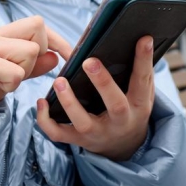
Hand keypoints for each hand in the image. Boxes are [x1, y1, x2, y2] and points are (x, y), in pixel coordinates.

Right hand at [0, 16, 72, 112]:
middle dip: (37, 56)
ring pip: (30, 52)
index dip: (58, 40)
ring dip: (23, 73)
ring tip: (3, 81)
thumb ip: (33, 66)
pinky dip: (11, 85)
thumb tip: (55, 57)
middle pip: (37, 29)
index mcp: (3, 34)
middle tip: (19, 73)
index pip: (39, 23)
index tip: (69, 58)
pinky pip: (15, 73)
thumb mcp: (10, 76)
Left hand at [36, 36, 154, 161]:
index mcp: (138, 105)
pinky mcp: (79, 140)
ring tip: (59, 81)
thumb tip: (141, 39)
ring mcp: (98, 132)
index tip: (143, 38)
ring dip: (69, 102)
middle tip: (90, 61)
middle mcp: (120, 121)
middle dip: (103, 82)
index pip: (142, 81)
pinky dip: (46, 121)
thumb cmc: (130, 109)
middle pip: (115, 105)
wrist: (124, 147)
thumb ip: (141, 71)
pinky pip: (59, 134)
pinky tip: (41, 102)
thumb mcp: (142, 93)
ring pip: (83, 122)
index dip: (143, 60)